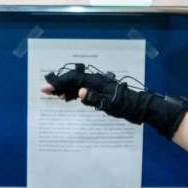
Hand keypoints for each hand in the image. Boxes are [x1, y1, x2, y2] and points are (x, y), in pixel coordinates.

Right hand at [41, 64, 186, 138]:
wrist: (142, 108)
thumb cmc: (127, 107)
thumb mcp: (110, 105)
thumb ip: (94, 98)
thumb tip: (79, 91)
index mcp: (97, 82)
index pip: (74, 80)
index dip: (59, 83)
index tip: (46, 88)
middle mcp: (96, 81)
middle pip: (74, 80)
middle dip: (59, 84)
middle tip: (46, 90)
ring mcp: (99, 86)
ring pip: (78, 84)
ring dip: (66, 88)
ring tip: (55, 95)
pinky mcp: (102, 91)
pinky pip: (84, 89)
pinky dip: (75, 93)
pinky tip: (70, 99)